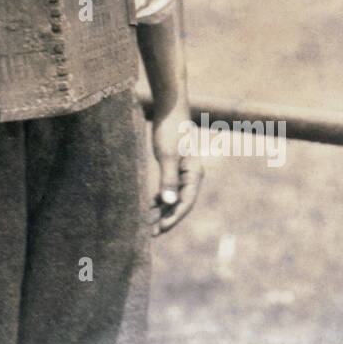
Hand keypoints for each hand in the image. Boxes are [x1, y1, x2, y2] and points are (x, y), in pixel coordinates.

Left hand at [149, 101, 202, 235]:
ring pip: (173, 197)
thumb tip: (167, 203)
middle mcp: (191, 175)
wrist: (169, 109)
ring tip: (148, 224)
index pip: (185, 203)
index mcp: (194, 174)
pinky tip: (150, 205)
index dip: (173, 218)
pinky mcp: (174, 166)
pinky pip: (168, 188)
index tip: (159, 229)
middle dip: (166, 218)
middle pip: (180, 203)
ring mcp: (183, 172)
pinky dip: (159, 198)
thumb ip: (168, 180)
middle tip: (151, 234)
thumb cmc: (170, 130)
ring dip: (162, 210)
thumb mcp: (167, 156)